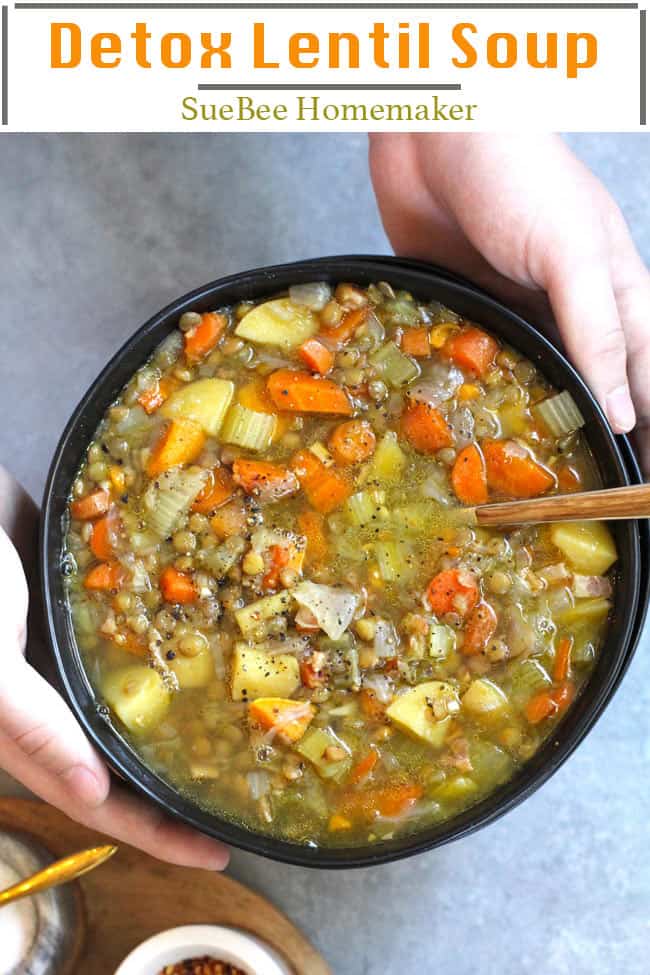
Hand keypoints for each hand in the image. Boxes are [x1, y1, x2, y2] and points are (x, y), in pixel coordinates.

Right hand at [0, 466, 228, 869]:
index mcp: (26, 729)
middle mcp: (51, 702)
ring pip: (130, 708)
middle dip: (174, 789)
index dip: (155, 834)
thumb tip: (93, 795)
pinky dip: (166, 657)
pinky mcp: (82, 616)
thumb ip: (32, 726)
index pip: (96, 802)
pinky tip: (209, 650)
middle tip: (241, 797)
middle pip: (121, 763)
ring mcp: (68, 658)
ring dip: (177, 722)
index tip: (217, 853)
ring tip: (239, 731)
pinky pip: (131, 648)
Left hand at [369, 133, 649, 473]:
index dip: (649, 431)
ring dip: (527, 425)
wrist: (434, 131)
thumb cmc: (519, 175)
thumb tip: (623, 412)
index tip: (643, 488)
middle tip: (582, 496)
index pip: (644, 377)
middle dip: (590, 440)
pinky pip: (471, 363)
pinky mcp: (461, 308)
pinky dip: (471, 395)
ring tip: (524, 483)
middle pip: (588, 388)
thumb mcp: (572, 251)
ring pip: (530, 382)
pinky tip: (464, 429)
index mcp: (611, 294)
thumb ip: (598, 330)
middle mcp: (565, 310)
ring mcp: (511, 310)